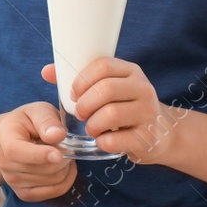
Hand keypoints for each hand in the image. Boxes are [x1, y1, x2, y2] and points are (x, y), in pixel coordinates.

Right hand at [0, 97, 76, 201]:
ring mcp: (13, 181)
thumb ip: (47, 120)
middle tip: (66, 144)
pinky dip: (67, 179)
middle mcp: (4, 162)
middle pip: (42, 169)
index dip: (39, 155)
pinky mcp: (25, 194)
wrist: (18, 138)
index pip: (16, 152)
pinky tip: (63, 166)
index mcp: (5, 138)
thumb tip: (57, 135)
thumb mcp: (37, 111)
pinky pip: (55, 191)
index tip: (58, 155)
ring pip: (53, 180)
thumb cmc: (29, 122)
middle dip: (63, 157)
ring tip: (62, 153)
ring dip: (66, 167)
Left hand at [61, 57, 178, 164]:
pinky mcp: (148, 137)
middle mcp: (143, 89)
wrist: (160, 133)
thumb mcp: (108, 89)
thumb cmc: (125, 107)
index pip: (103, 65)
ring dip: (92, 124)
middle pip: (106, 89)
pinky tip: (102, 140)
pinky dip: (103, 141)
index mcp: (131, 72)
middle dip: (85, 104)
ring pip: (111, 114)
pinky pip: (118, 139)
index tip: (73, 94)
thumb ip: (78, 80)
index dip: (82, 79)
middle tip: (79, 113)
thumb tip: (46, 72)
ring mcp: (148, 113)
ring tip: (90, 128)